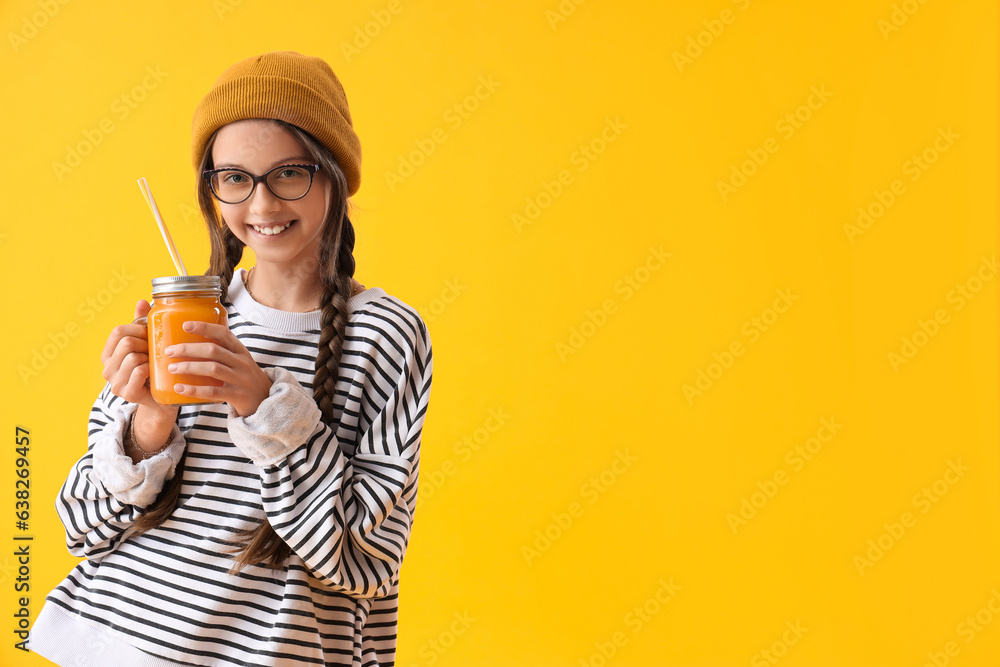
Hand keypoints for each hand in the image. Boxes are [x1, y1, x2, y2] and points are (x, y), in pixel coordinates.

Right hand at [101, 300, 169, 414]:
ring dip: (150, 357)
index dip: (138, 328)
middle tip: (157, 350)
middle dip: (146, 343)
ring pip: (133, 357)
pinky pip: (139, 371)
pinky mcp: (127, 394)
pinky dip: (151, 368)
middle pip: (127, 342)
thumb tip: (142, 301)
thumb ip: (142, 324)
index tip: (151, 334)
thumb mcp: (147, 345)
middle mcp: (107, 368)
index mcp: (109, 354)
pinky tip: (157, 372)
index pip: (118, 331)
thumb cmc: (155, 369)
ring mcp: (115, 382)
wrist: (162, 400)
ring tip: (157, 362)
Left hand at [164, 320, 271, 416]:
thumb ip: (222, 352)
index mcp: (241, 351)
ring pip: (212, 369)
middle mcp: (241, 363)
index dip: (205, 327)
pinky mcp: (236, 395)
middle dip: (189, 349)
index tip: (185, 325)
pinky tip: (179, 388)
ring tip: (172, 368)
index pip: (223, 334)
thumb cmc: (245, 378)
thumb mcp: (239, 361)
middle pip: (213, 351)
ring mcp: (240, 379)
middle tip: (169, 351)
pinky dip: (194, 390)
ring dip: (189, 367)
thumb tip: (191, 342)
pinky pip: (213, 392)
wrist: (265, 400)